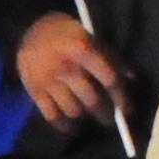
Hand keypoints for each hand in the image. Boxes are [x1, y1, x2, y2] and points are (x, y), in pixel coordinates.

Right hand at [13, 11, 127, 128]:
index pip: (109, 79)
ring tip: (90, 119)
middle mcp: (67, 68)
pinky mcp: (35, 91)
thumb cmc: (65, 33)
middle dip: (104, 114)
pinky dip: (64, 126)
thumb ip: (109, 56)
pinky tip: (72, 128)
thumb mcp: (89, 36)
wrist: (27, 29)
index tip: (127, 110)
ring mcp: (49, 81)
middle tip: (109, 119)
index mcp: (83, 51)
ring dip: (84, 118)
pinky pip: (51, 116)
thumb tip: (131, 78)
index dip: (121, 97)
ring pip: (73, 111)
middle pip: (92, 100)